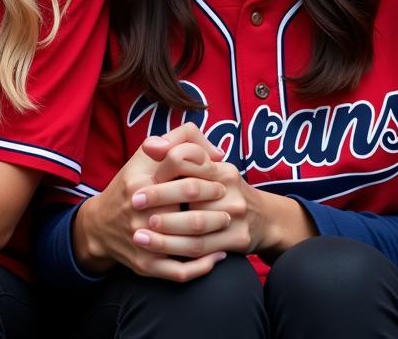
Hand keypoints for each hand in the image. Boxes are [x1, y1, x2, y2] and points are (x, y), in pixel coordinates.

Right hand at [74, 123, 227, 280]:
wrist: (100, 225)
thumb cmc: (131, 186)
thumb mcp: (146, 156)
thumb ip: (180, 141)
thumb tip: (217, 152)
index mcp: (141, 181)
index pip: (180, 166)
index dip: (206, 171)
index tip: (219, 176)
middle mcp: (140, 211)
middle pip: (190, 213)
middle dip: (216, 208)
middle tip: (229, 204)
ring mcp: (144, 240)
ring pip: (190, 245)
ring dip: (215, 236)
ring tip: (226, 224)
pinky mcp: (146, 265)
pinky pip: (182, 271)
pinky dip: (204, 266)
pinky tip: (218, 255)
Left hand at [135, 138, 313, 262]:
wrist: (263, 219)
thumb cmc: (222, 191)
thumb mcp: (208, 167)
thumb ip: (180, 149)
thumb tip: (150, 145)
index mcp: (219, 167)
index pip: (188, 157)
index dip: (162, 168)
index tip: (138, 181)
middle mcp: (230, 188)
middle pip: (190, 189)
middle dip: (159, 196)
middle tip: (135, 203)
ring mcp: (235, 215)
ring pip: (194, 224)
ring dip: (164, 230)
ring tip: (139, 234)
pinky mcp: (238, 239)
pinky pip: (203, 249)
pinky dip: (178, 251)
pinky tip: (159, 253)